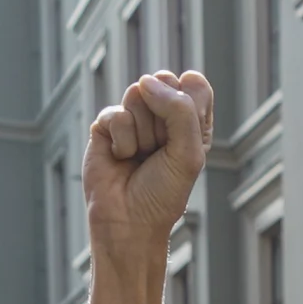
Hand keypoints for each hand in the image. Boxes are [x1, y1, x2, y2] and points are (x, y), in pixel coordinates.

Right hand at [84, 68, 211, 269]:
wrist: (128, 222)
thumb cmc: (163, 194)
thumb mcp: (188, 153)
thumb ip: (180, 110)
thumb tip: (145, 82)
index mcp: (191, 120)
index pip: (195, 84)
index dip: (189, 104)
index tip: (184, 136)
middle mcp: (163, 115)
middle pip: (164, 81)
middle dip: (164, 118)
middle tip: (160, 149)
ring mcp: (134, 117)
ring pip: (138, 93)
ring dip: (143, 133)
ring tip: (140, 156)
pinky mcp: (107, 125)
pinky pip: (116, 113)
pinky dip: (122, 141)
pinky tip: (121, 158)